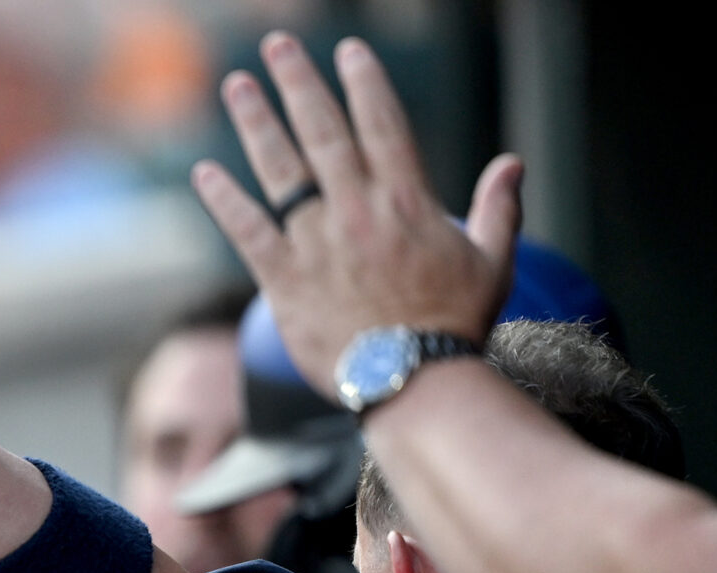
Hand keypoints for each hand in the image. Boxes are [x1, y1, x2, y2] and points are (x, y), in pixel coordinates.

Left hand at [192, 33, 521, 398]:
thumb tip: (513, 163)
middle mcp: (357, 211)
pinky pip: (246, 229)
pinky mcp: (283, 279)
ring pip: (280, 169)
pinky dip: (224, 199)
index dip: (363, 82)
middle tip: (277, 46)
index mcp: (408, 200)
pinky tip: (203, 172)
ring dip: (256, 123)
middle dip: (298, 83)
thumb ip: (499, 209)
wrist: (412, 381)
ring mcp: (316, 242)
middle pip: (322, 131)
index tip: (348, 51)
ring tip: (236, 86)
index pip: (381, 123)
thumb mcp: (494, 261)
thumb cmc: (455, 325)